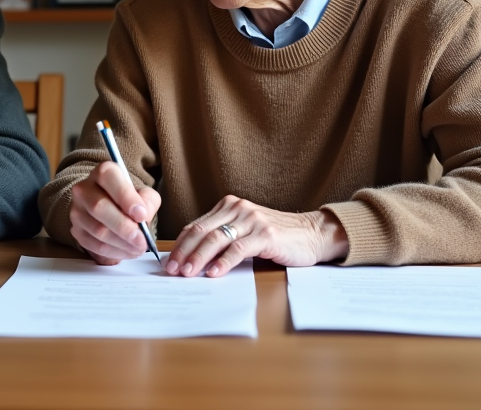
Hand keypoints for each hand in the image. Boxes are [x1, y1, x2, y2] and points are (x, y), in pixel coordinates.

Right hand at [68, 161, 161, 264]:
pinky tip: (127, 251)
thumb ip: (147, 202)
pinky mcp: (76, 230)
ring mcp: (77, 210)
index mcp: (103, 172)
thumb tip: (142, 217)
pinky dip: (113, 252)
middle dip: (124, 227)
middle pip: (99, 207)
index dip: (126, 197)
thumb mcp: (144, 195)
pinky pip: (94, 245)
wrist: (110, 207)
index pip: (108, 178)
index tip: (142, 215)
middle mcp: (84, 189)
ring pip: (97, 230)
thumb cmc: (129, 200)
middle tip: (142, 240)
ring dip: (121, 243)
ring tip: (138, 248)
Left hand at [166, 195, 347, 277]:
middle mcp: (237, 208)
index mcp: (228, 206)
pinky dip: (223, 262)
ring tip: (187, 273)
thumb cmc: (276, 237)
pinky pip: (238, 249)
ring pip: (216, 239)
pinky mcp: (266, 234)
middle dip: (183, 252)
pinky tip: (214, 273)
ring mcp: (252, 220)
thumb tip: (192, 259)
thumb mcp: (245, 232)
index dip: (179, 245)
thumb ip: (223, 238)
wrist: (312, 234)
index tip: (168, 263)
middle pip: (201, 231)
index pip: (195, 226)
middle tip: (172, 271)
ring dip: (199, 258)